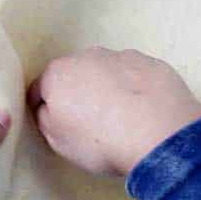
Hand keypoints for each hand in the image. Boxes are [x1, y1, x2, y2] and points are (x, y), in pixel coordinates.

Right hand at [27, 47, 200, 177]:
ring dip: (114, 88)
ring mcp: (125, 57)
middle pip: (78, 75)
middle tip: (97, 122)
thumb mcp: (60, 143)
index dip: (46, 107)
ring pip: (111, 71)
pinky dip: (142, 89)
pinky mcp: (155, 65)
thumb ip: (47, 120)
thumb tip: (49, 109)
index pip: (41, 89)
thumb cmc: (103, 142)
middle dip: (83, 93)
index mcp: (58, 74)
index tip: (58, 123)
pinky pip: (141, 76)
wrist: (159, 135)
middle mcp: (88, 56)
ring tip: (128, 117)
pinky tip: (150, 110)